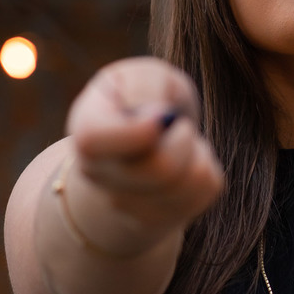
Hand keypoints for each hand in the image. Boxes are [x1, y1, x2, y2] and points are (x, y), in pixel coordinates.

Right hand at [64, 56, 223, 239]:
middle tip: (175, 122)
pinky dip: (207, 164)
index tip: (160, 118)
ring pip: (188, 181)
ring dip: (196, 150)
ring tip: (178, 139)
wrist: (141, 143)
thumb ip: (146, 85)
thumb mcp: (143, 75)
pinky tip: (188, 160)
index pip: (95, 141)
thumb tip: (158, 116)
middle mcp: (99, 176)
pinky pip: (207, 189)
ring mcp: (128, 206)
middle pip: (158, 169)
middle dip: (182, 136)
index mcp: (86, 131)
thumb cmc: (142, 101)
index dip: (136, 131)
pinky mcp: (165, 217)